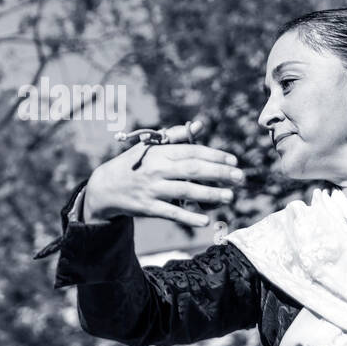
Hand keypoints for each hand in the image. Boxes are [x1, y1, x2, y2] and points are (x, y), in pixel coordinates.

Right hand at [82, 120, 243, 227]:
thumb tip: (200, 125)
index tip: (234, 160)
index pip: (192, 151)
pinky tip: (205, 220)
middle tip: (240, 178)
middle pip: (193, 169)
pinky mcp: (148, 207)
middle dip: (219, 173)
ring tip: (230, 197)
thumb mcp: (151, 146)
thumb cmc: (135, 163)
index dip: (215, 155)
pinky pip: (171, 213)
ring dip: (210, 194)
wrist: (106, 186)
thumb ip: (177, 136)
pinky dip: (188, 217)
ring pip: (185, 191)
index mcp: (161, 152)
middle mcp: (157, 169)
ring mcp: (152, 189)